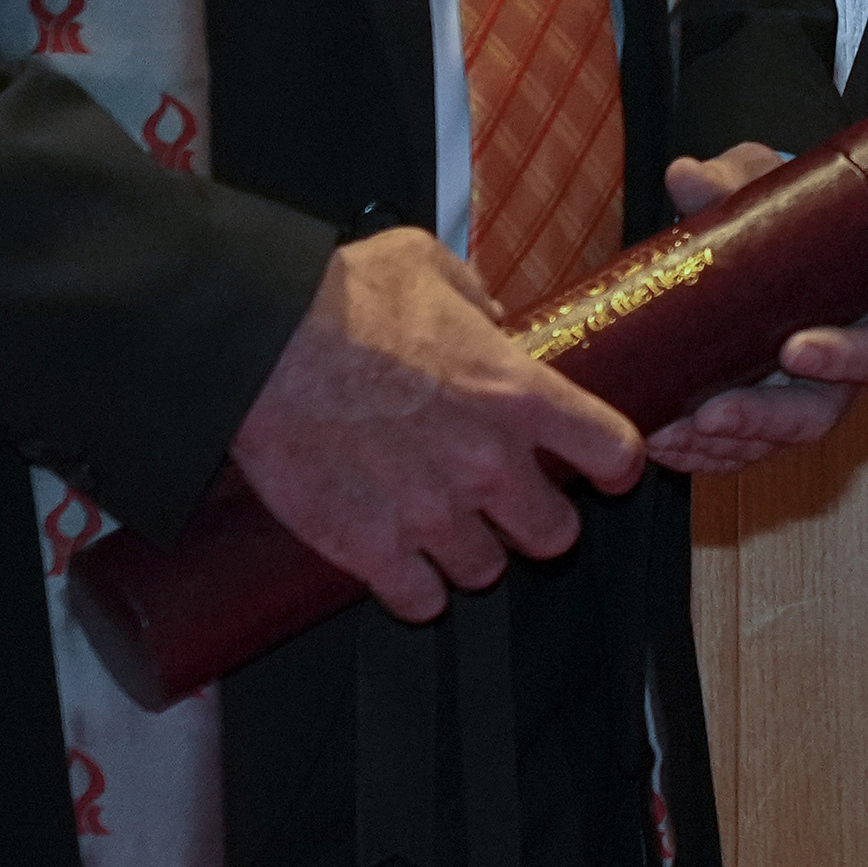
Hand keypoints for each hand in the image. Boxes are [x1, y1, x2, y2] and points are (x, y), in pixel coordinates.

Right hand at [228, 227, 646, 626]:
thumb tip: (493, 319)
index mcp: (516, 394)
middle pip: (555, 533)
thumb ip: (478, 300)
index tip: (598, 466)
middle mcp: (487, 465)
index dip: (612, 464)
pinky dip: (415, 588)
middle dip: (538, 520)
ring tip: (442, 526)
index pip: (612, 452)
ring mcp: (430, 515)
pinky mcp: (370, 550)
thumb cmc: (340, 300)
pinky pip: (420, 600)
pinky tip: (402, 563)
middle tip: (507, 502)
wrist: (255, 345)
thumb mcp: (428, 266)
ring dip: (471, 552)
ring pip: (487, 570)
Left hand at [639, 145, 867, 476]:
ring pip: (772, 442)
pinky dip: (700, 455)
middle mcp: (840, 369)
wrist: (761, 243)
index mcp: (864, 312)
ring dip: (722, 445)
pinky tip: (662, 445)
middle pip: (818, 413)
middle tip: (713, 415)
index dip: (841, 357)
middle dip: (764, 419)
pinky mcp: (760, 421)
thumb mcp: (762, 187)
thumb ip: (732, 182)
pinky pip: (737, 451)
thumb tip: (687, 175)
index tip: (794, 348)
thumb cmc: (780, 216)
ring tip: (669, 434)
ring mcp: (799, 399)